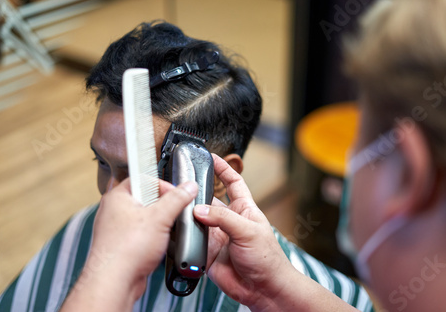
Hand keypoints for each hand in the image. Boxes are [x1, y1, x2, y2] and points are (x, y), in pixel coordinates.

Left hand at [61, 178, 197, 310]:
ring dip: (159, 223)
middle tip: (172, 212)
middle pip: (145, 198)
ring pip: (145, 218)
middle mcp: (114, 211)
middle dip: (162, 206)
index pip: (142, 178)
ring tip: (164, 230)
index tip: (176, 193)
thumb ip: (177, 199)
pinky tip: (159, 244)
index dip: (161, 184)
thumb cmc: (125, 250)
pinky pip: (142, 234)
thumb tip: (188, 188)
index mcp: (117, 197)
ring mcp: (117, 229)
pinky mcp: (123, 245)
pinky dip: (153, 237)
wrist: (115, 282)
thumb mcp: (160, 217)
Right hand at [193, 155, 357, 311]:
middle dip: (195, 194)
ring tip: (177, 209)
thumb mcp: (248, 231)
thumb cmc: (268, 259)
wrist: (263, 289)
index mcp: (243, 209)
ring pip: (196, 220)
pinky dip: (184, 237)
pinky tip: (178, 233)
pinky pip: (192, 241)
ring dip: (188, 216)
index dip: (222, 169)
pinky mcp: (207, 252)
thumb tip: (200, 209)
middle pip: (208, 201)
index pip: (232, 182)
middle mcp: (228, 220)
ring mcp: (217, 236)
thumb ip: (223, 219)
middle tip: (181, 187)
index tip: (211, 157)